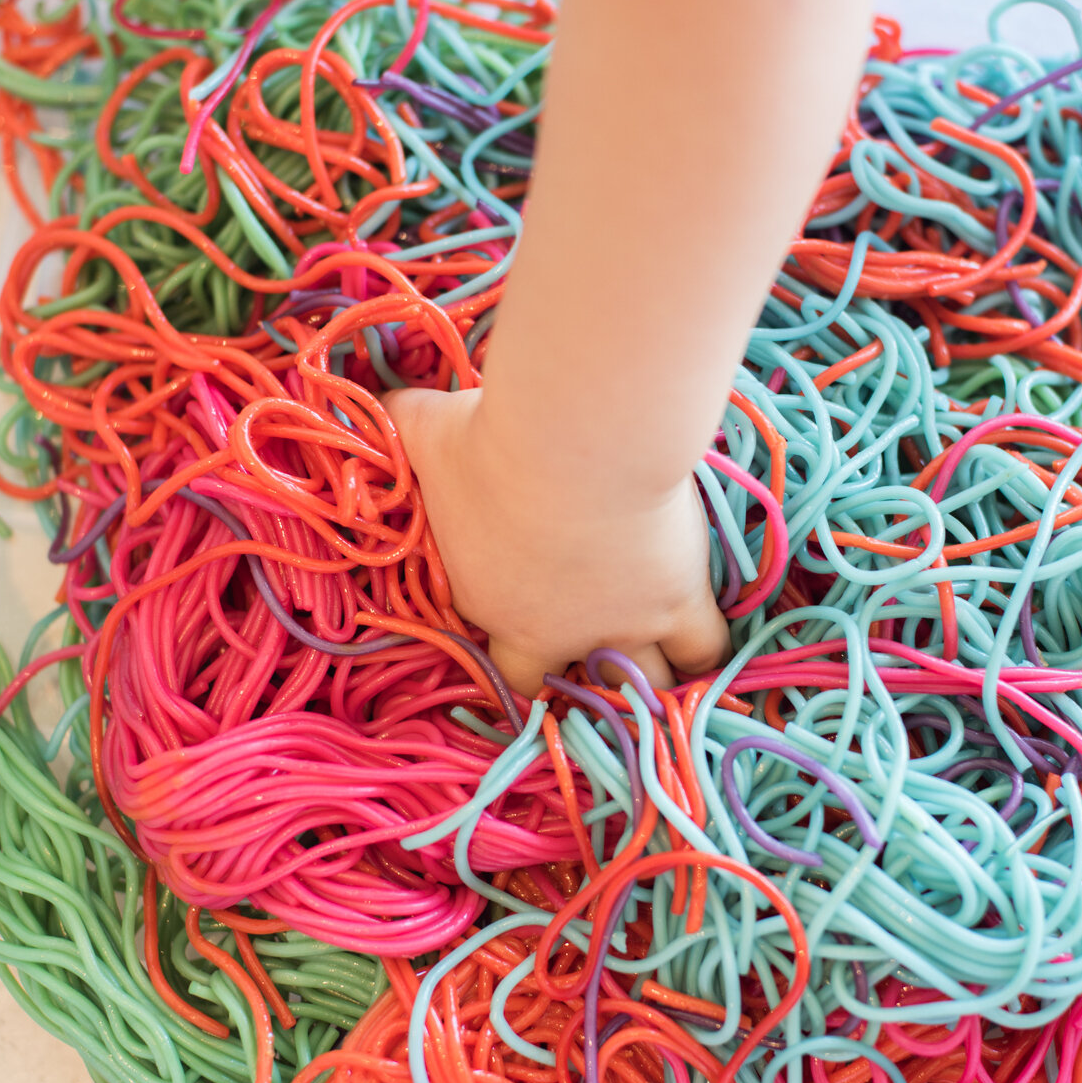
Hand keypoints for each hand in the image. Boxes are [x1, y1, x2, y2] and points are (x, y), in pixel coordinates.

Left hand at [385, 385, 729, 695]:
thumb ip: (400, 421)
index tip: (533, 618)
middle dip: (576, 676)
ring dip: (646, 677)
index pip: (498, 654)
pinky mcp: (674, 607)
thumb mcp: (426, 428)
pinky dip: (704, 651)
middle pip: (562, 687)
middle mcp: (550, 633)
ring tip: (659, 661)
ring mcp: (615, 627)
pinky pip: (701, 651)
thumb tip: (375, 395)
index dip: (516, 646)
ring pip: (638, 685)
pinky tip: (706, 641)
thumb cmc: (491, 441)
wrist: (574, 445)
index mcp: (488, 603)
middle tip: (594, 649)